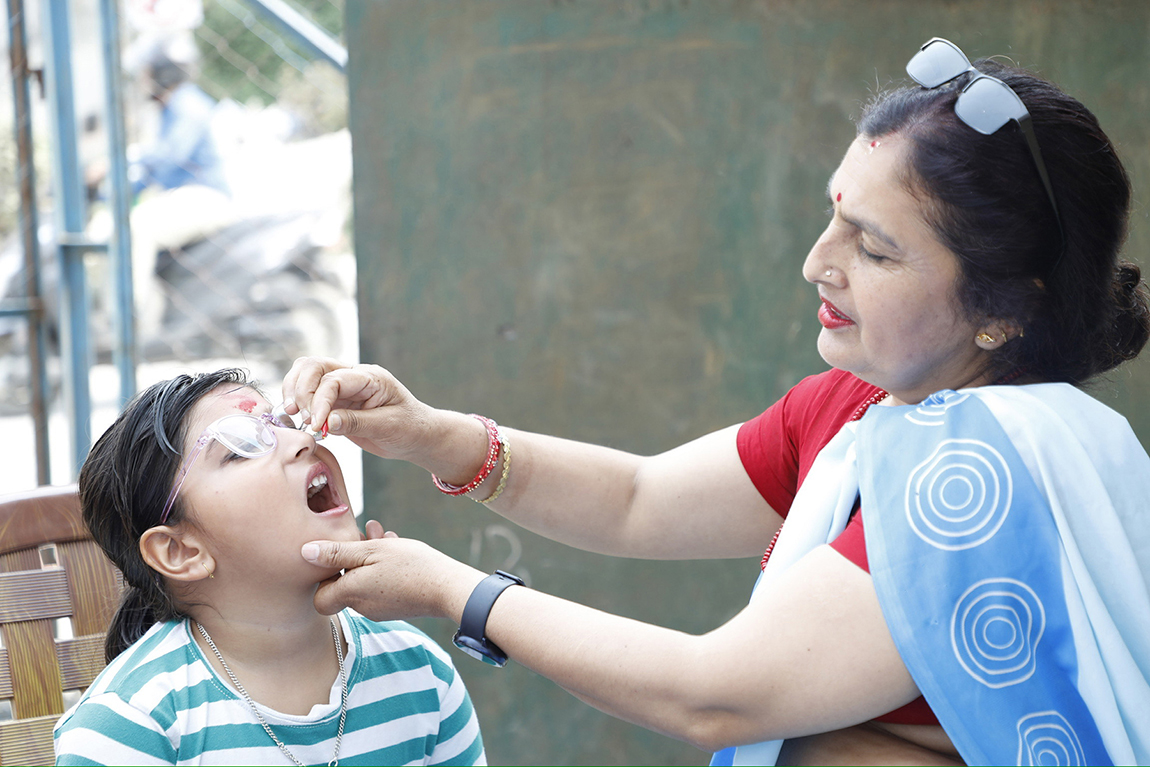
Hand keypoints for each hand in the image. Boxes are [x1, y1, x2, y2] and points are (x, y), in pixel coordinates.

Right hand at [281, 357, 432, 459]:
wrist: (417, 435)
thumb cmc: (409, 428)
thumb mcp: (388, 427)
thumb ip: (357, 423)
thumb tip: (327, 422)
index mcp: (371, 377)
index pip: (334, 380)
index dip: (319, 401)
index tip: (316, 425)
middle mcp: (354, 376)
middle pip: (314, 366)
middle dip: (302, 391)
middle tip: (302, 419)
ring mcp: (342, 387)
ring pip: (307, 374)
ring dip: (295, 392)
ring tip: (293, 416)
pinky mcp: (335, 401)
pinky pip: (308, 393)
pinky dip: (297, 401)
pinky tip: (296, 418)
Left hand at [301, 534, 483, 621]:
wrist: (449, 588)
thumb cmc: (410, 566)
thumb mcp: (372, 551)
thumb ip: (337, 552)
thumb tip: (304, 552)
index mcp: (351, 594)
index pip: (320, 598)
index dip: (323, 577)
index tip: (336, 556)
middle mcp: (362, 607)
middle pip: (344, 585)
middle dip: (350, 559)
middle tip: (361, 536)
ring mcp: (381, 609)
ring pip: (364, 581)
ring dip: (369, 558)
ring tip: (381, 534)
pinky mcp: (397, 606)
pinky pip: (381, 585)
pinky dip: (383, 567)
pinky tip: (395, 545)